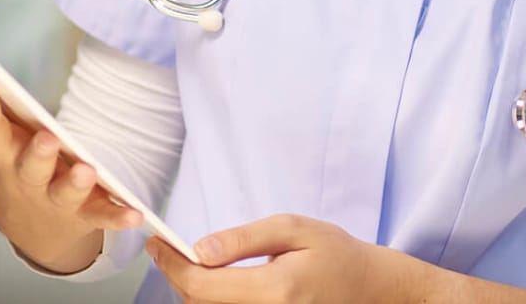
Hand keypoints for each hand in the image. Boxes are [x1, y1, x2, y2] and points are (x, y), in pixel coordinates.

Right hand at [0, 57, 142, 274]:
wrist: (30, 227)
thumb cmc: (4, 163)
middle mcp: (24, 177)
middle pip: (28, 165)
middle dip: (36, 154)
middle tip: (46, 138)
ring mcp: (54, 197)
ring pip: (64, 191)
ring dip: (75, 182)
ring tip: (87, 170)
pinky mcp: (84, 211)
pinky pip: (102, 214)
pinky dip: (117, 215)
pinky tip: (134, 213)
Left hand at [147, 214, 381, 302]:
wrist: (368, 288)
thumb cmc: (334, 252)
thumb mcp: (292, 229)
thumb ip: (244, 240)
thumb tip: (200, 249)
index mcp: (275, 290)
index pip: (203, 287)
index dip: (172, 265)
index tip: (157, 243)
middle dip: (176, 276)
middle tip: (166, 248)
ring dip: (191, 291)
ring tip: (187, 262)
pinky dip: (211, 301)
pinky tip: (211, 281)